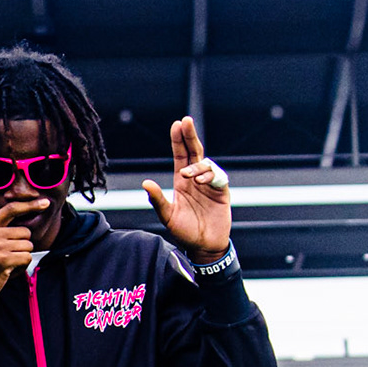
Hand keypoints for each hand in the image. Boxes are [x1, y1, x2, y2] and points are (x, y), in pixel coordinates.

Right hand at [0, 194, 45, 301]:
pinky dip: (21, 268)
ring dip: (21, 258)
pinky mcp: (4, 260)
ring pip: (28, 246)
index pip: (12, 209)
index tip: (45, 203)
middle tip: (5, 257)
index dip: (30, 205)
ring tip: (5, 265)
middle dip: (21, 246)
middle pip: (25, 232)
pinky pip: (26, 258)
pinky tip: (8, 272)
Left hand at [142, 116, 230, 261]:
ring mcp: (209, 184)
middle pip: (194, 152)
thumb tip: (146, 183)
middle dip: (190, 136)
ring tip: (189, 176)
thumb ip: (157, 200)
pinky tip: (201, 181)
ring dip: (197, 165)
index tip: (177, 124)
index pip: (181, 155)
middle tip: (186, 121)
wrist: (204, 245)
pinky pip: (218, 176)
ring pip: (206, 163)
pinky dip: (209, 175)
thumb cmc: (184, 232)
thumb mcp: (167, 216)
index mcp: (181, 182)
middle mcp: (196, 179)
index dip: (179, 140)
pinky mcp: (221, 191)